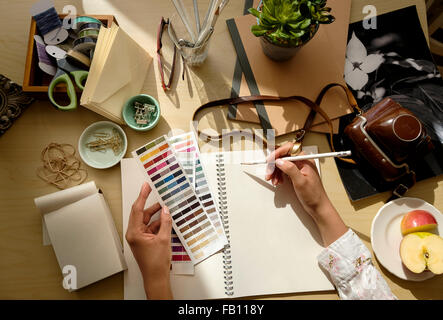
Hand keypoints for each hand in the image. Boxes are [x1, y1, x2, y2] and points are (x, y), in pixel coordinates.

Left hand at [125, 182, 172, 299]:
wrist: (156, 277)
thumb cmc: (156, 263)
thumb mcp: (163, 239)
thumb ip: (165, 222)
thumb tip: (165, 210)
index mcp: (134, 233)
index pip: (137, 209)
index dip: (142, 196)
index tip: (145, 186)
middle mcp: (134, 234)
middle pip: (141, 214)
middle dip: (150, 204)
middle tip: (153, 191)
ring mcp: (139, 237)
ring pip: (146, 220)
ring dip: (156, 215)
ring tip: (165, 208)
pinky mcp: (144, 241)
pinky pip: (150, 227)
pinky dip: (157, 223)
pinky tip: (166, 220)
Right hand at [266, 142, 347, 245]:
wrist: (318, 206)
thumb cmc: (314, 195)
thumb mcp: (300, 182)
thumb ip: (290, 169)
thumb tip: (280, 161)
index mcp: (305, 161)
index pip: (288, 150)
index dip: (277, 154)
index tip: (270, 160)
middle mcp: (302, 162)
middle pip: (283, 157)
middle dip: (274, 165)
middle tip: (269, 174)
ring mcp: (299, 168)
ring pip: (282, 164)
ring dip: (275, 172)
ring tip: (274, 180)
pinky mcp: (296, 174)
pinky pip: (284, 171)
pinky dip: (279, 176)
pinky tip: (278, 181)